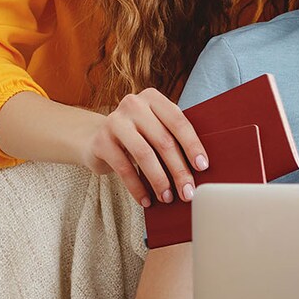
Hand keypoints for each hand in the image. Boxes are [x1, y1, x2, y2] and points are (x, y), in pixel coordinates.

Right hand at [83, 88, 208, 206]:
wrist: (96, 138)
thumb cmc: (137, 136)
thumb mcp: (154, 129)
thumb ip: (173, 138)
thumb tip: (198, 169)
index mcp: (153, 98)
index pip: (178, 122)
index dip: (192, 145)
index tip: (203, 167)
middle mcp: (133, 104)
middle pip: (163, 141)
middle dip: (178, 170)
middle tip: (187, 192)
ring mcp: (115, 121)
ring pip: (144, 154)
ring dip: (159, 180)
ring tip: (167, 197)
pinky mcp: (101, 141)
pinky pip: (123, 168)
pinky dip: (137, 187)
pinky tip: (146, 200)